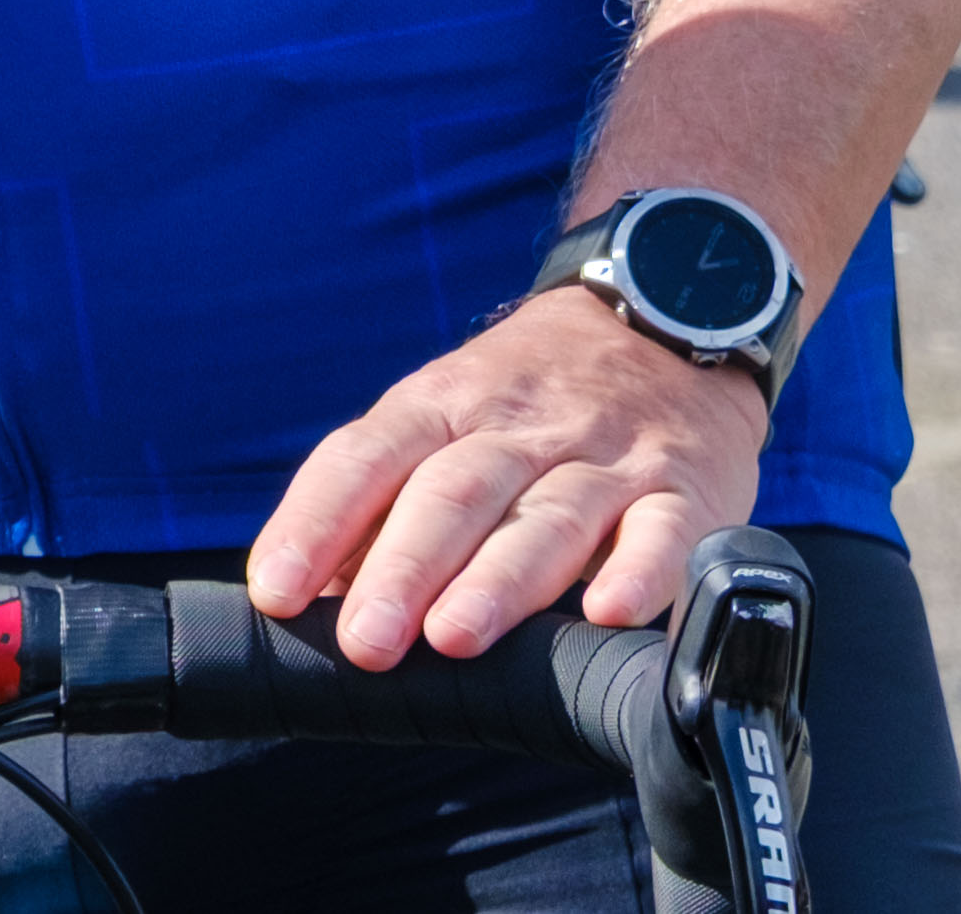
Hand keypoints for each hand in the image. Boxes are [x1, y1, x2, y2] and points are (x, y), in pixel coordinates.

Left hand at [244, 283, 775, 667]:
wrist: (659, 318)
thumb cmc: (526, 405)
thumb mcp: (443, 422)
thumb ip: (380, 506)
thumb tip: (307, 598)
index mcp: (441, 407)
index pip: (366, 457)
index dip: (316, 523)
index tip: (276, 593)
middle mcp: (519, 427)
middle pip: (453, 493)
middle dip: (403, 569)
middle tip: (366, 641)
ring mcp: (606, 455)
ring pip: (549, 516)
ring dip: (499, 581)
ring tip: (454, 638)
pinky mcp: (684, 487)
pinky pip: (664, 529)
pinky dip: (641, 572)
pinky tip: (609, 612)